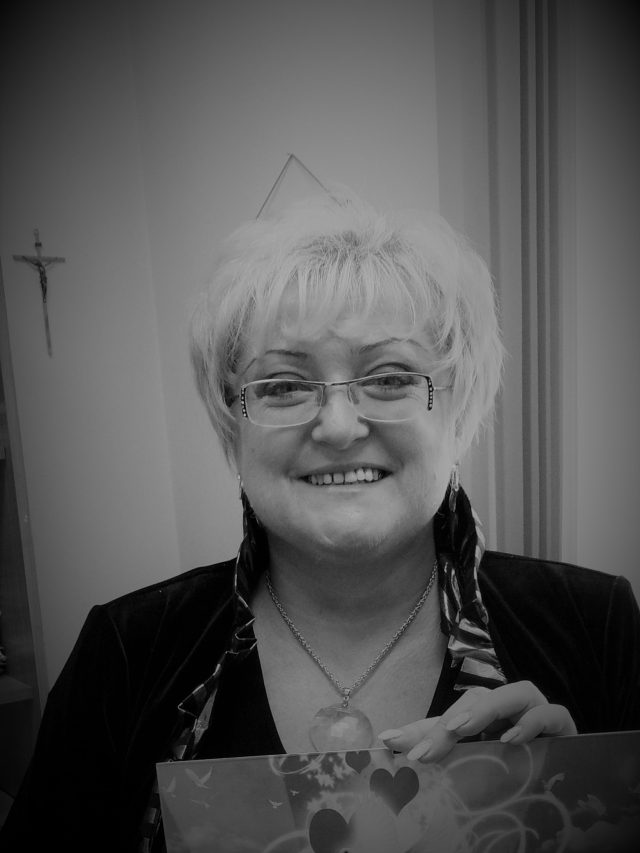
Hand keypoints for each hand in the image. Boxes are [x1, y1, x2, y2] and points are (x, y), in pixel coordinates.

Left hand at [378, 681, 576, 761]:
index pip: (449, 717)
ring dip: (483, 710)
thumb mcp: (479, 769)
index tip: (391, 742)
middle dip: (446, 724)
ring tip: (458, 729)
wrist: (573, 791)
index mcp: (485, 719)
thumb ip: (445, 757)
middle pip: (475, 702)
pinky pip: (550, 712)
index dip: (420, 729)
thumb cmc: (522, 776)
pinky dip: (531, 722)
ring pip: (511, 694)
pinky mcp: (563, 722)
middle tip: (422, 750)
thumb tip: (394, 750)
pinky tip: (512, 739)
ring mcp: (536, 711)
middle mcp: (508, 708)